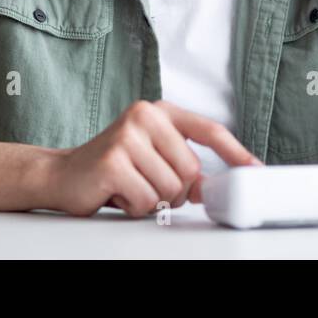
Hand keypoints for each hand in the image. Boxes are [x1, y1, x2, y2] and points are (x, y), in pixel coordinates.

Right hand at [48, 100, 262, 217]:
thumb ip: (183, 165)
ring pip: (170, 188)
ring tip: (130, 186)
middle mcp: (145, 116)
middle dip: (175, 190)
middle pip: (191, 170)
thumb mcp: (153, 158)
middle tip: (148, 185)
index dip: (236, 153)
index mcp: (161, 112)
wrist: (62, 174)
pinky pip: (145, 199)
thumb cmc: (113, 167)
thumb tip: (215, 186)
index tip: (255, 170)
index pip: (210, 130)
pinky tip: (117, 192)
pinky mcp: (113, 161)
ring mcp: (127, 136)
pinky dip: (134, 206)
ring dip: (152, 200)